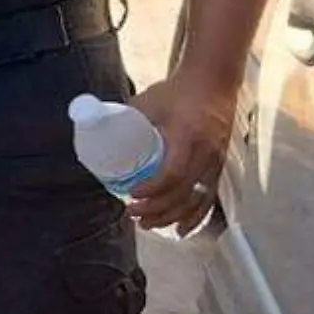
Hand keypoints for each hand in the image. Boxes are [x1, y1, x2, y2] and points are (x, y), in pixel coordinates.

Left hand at [127, 73, 236, 232]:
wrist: (213, 82)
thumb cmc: (177, 91)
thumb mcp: (147, 101)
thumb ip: (124, 117)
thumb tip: (95, 129)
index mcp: (186, 136)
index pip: (171, 173)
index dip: (151, 190)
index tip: (130, 195)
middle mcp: (204, 153)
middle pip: (182, 193)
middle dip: (156, 209)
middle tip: (132, 214)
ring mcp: (215, 162)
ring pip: (196, 201)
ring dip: (171, 217)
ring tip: (147, 224)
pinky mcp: (219, 166)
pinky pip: (209, 198)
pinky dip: (194, 217)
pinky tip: (180, 230)